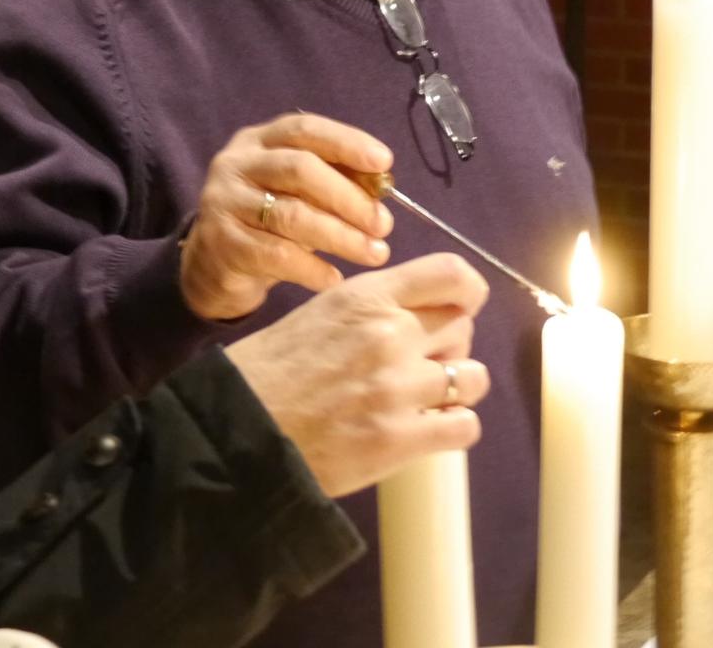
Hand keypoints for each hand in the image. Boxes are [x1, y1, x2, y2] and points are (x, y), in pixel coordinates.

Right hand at [179, 113, 395, 321]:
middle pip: (299, 169)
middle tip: (384, 224)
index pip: (304, 129)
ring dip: (341, 236)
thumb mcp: (296, 193)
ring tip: (375, 253)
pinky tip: (334, 278)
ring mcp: (224, 203)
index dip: (346, 142)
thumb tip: (382, 185)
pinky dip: (312, 268)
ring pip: (291, 215)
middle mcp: (236, 164)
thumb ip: (332, 181)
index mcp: (258, 141)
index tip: (384, 162)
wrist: (213, 264)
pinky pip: (276, 255)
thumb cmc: (268, 222)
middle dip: (349, 197)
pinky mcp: (221, 243)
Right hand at [225, 252, 490, 498]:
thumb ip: (373, 309)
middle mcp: (388, 335)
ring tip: (427, 399)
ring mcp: (398, 388)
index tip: (462, 307)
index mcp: (365, 298)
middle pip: (464, 327)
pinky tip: (428, 429)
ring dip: (457, 389)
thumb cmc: (272, 371)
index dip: (468, 292)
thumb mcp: (320, 314)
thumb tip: (422, 315)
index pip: (451, 274)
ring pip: (473, 378)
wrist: (239, 430)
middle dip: (452, 345)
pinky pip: (465, 426)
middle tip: (425, 364)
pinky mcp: (400, 439)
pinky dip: (453, 428)